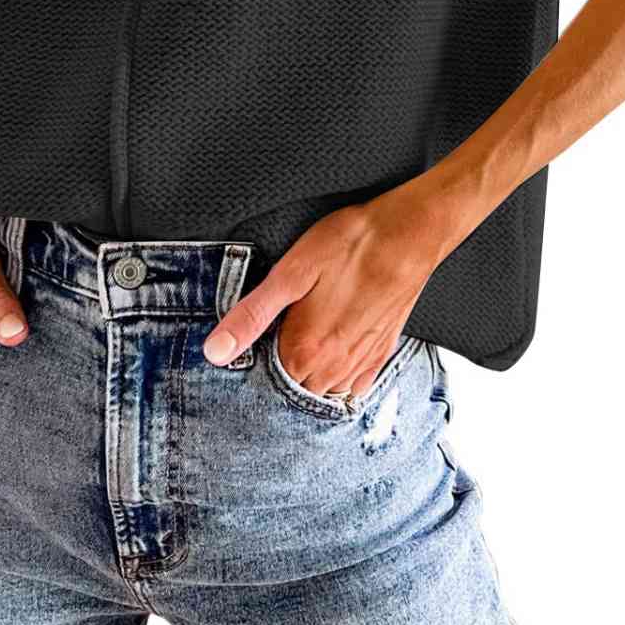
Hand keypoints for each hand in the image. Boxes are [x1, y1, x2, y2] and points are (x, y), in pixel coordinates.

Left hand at [202, 184, 451, 395]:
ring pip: (324, 391)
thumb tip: (215, 352)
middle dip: (277, 376)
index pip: (264, 383)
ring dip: (307, 381)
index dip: (251, 367)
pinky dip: (338, 381)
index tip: (245, 349)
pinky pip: (354, 386)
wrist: (410, 233)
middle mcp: (334, 367)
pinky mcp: (382, 352)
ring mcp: (361, 363)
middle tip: (270, 344)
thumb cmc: (349, 245)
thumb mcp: (290, 273)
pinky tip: (330, 361)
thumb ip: (251, 316)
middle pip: (293, 390)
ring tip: (297, 350)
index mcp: (305, 350)